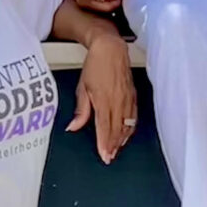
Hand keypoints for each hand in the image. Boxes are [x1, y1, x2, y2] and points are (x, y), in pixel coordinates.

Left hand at [67, 32, 136, 164]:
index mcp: (103, 100)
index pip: (104, 127)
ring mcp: (127, 98)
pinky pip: (133, 116)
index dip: (104, 143)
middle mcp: (117, 101)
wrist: (111, 49)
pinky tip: (127, 134)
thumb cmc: (95, 65)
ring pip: (126, 124)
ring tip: (116, 149)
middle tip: (109, 157)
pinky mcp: (133, 95)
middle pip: (116, 129)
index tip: (104, 155)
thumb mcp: (82, 87)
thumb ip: (81, 109)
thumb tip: (73, 126)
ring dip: (122, 139)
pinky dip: (130, 127)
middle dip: (113, 145)